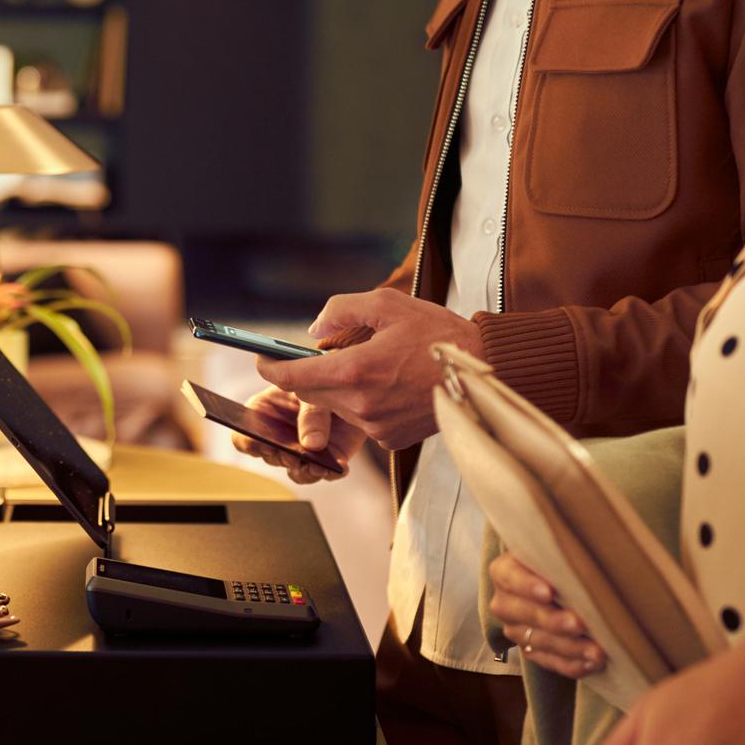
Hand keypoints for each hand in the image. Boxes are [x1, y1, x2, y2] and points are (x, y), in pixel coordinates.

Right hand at [233, 387, 362, 484]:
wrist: (348, 382)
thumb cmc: (322, 377)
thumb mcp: (313, 386)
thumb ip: (311, 412)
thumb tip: (311, 445)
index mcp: (263, 413)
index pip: (242, 437)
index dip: (249, 443)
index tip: (263, 443)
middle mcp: (278, 437)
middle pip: (271, 457)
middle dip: (284, 457)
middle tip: (295, 454)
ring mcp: (301, 450)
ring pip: (296, 471)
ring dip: (306, 471)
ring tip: (319, 466)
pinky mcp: (325, 459)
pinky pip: (326, 473)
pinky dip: (333, 472)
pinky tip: (339, 467)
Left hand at [254, 290, 482, 449]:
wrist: (483, 374)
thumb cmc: (439, 335)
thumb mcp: (389, 305)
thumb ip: (343, 310)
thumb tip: (315, 328)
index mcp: (355, 372)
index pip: (293, 378)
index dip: (271, 368)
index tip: (262, 359)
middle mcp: (361, 406)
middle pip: (311, 394)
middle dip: (309, 374)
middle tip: (322, 353)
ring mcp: (376, 427)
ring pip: (336, 407)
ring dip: (340, 388)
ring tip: (371, 364)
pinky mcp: (390, 439)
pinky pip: (361, 419)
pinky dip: (363, 402)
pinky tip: (389, 384)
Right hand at [488, 552, 605, 676]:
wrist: (562, 582)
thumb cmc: (563, 558)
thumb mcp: (558, 549)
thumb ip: (563, 550)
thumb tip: (588, 553)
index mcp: (504, 571)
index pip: (509, 577)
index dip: (527, 585)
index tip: (549, 592)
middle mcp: (505, 602)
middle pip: (524, 613)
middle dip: (553, 621)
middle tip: (579, 624)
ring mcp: (516, 629)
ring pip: (539, 642)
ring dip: (570, 648)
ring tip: (598, 651)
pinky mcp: (530, 651)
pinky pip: (549, 662)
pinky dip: (572, 665)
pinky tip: (592, 663)